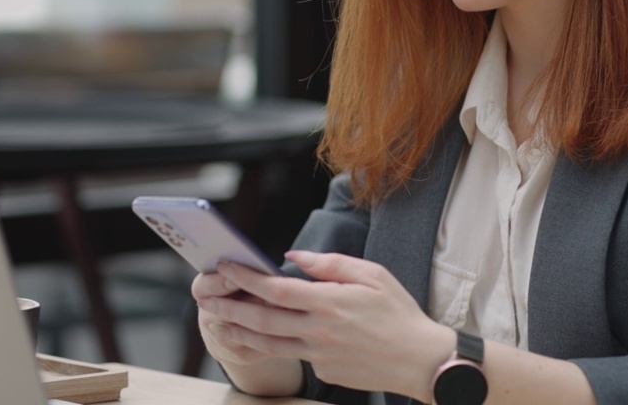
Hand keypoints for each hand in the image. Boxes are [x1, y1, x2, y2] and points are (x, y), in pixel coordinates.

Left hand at [197, 251, 453, 397]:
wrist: (420, 361)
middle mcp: (319, 331)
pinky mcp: (324, 371)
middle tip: (206, 297)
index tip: (226, 266)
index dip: (246, 278)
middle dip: (230, 307)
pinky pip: (294, 355)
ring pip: (269, 344)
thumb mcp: (371, 274)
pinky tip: (259, 336)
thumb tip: (294, 256)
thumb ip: (329, 264)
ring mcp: (319, 355)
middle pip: (262, 320)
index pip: (276, 289)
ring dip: (239, 332)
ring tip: (218, 322)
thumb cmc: (399, 312)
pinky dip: (273, 345)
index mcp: (329, 302)